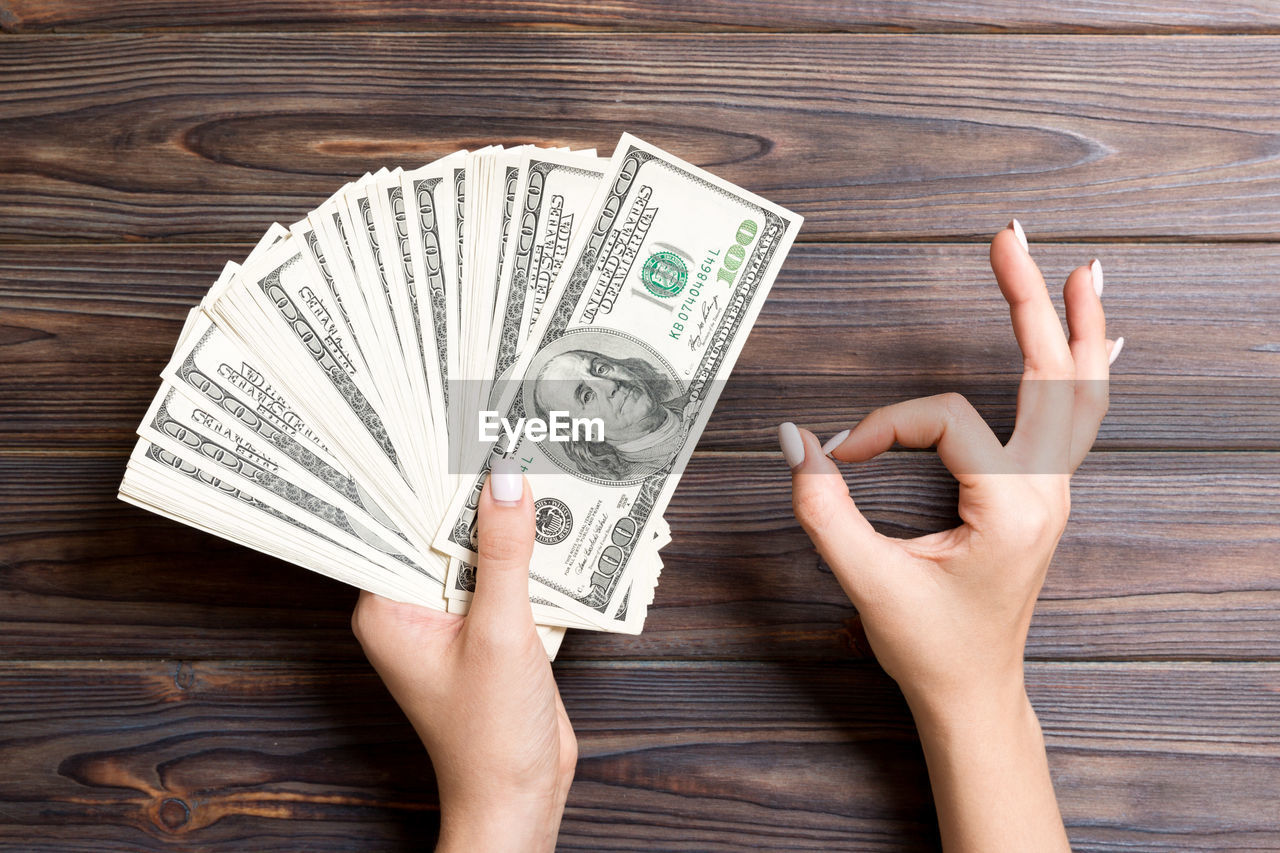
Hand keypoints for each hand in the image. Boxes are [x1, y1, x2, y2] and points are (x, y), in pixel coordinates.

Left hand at [352, 458, 575, 852]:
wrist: (521, 797)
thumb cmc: (491, 735)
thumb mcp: (501, 632)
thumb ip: (504, 552)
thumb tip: (506, 478)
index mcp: (388, 606)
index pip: (398, 520)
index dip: (424, 474)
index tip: (449, 425)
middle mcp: (413, 607)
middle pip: (441, 529)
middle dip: (474, 489)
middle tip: (503, 428)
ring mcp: (452, 618)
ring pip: (478, 549)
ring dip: (508, 519)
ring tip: (536, 460)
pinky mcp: (488, 628)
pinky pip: (504, 575)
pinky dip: (529, 552)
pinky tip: (557, 520)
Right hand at [781, 220, 1115, 850]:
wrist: (973, 693)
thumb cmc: (930, 646)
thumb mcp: (868, 581)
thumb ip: (824, 509)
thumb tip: (796, 442)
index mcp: (1011, 508)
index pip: (945, 423)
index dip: (883, 428)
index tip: (841, 457)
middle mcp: (1044, 493)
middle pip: (1051, 376)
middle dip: (1029, 302)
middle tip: (1009, 239)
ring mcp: (1051, 494)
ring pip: (1080, 394)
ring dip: (1077, 329)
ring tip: (1081, 272)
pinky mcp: (1040, 497)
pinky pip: (1076, 421)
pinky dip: (1084, 373)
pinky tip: (1099, 344)